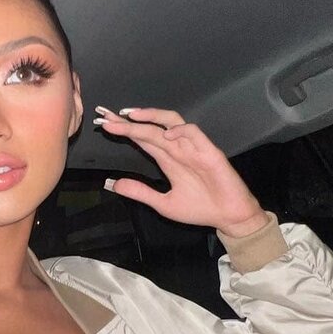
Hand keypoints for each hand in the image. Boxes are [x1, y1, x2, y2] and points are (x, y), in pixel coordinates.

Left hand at [94, 106, 266, 236]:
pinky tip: (166, 134)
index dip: (124, 131)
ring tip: (131, 116)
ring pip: (171, 122)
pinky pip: (194, 133)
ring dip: (151, 117)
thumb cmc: (200, 208)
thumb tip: (114, 184)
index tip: (104, 125)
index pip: (142, 139)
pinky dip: (180, 131)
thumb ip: (140, 192)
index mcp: (167, 159)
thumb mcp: (163, 204)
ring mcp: (193, 148)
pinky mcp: (209, 152)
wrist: (228, 217)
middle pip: (150, 128)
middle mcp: (178, 149)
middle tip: (107, 117)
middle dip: (128, 122)